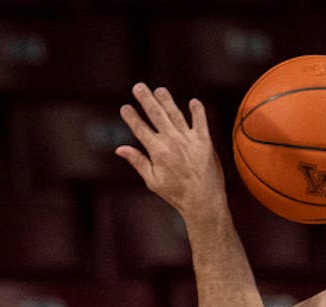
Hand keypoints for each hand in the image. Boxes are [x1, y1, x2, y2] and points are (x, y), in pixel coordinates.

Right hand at [116, 83, 225, 219]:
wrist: (203, 200)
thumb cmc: (176, 193)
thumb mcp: (152, 181)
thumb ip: (137, 161)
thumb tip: (120, 149)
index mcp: (158, 152)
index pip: (141, 129)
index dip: (132, 117)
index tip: (125, 107)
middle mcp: (173, 142)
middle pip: (156, 115)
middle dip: (146, 99)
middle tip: (138, 87)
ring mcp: (189, 139)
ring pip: (175, 114)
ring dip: (166, 100)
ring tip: (159, 90)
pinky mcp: (205, 141)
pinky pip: (200, 120)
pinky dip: (197, 110)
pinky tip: (192, 101)